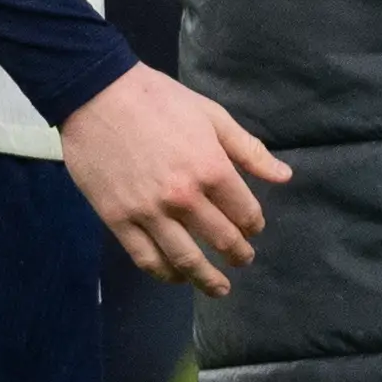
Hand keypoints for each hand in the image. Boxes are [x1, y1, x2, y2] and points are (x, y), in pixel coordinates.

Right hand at [59, 62, 291, 297]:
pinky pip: (146, 259)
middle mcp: (184, 197)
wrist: (97, 94)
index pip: (245, 212)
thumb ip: (248, 150)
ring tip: (219, 288)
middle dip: (238, 254)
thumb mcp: (211, 115)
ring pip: (185, 259)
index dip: (253, 225)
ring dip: (206, 279)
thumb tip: (284, 177)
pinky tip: (176, 276)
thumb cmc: (158, 99)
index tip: (253, 229)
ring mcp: (149, 212)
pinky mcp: (118, 220)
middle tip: (243, 260)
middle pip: (221, 239)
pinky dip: (165, 274)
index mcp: (211, 168)